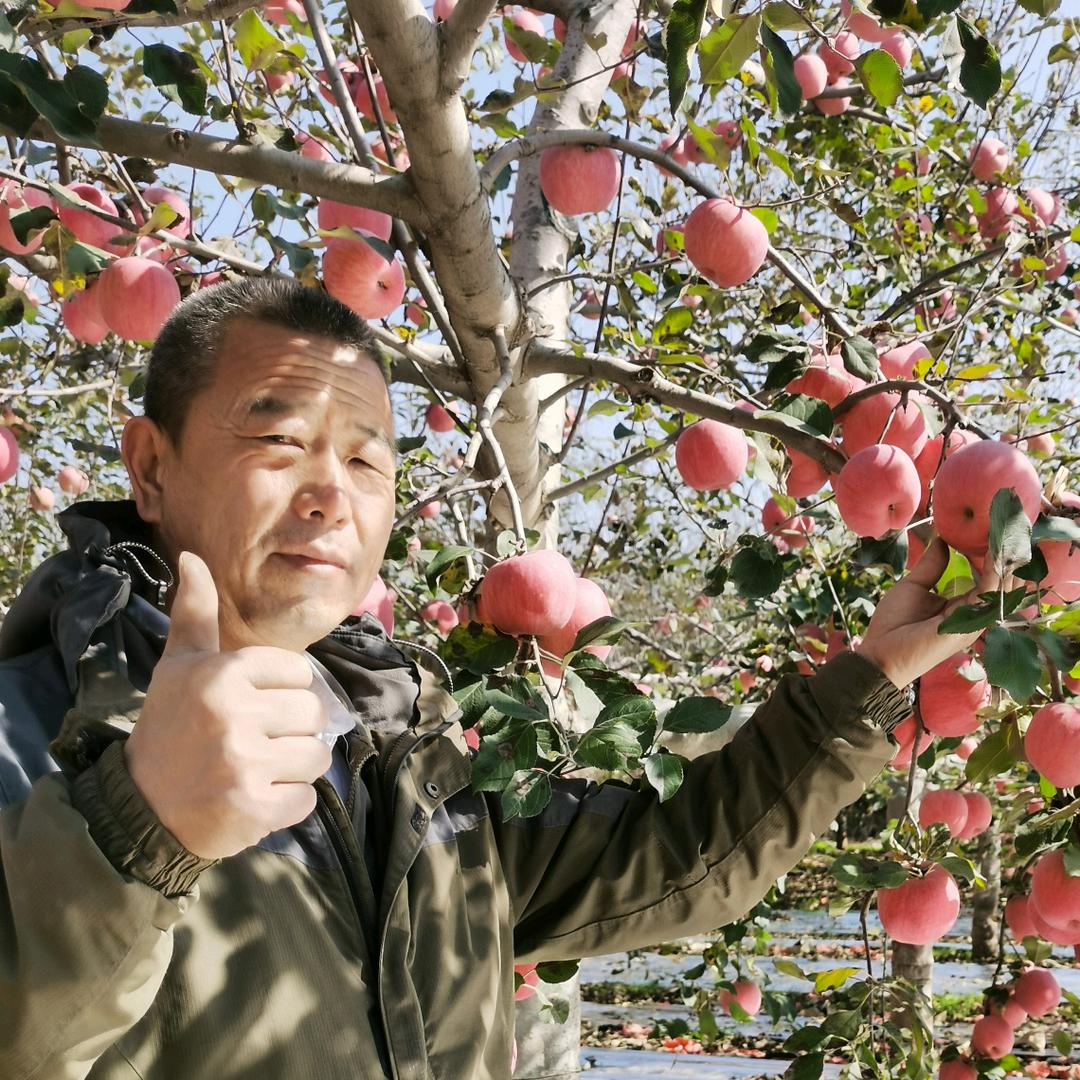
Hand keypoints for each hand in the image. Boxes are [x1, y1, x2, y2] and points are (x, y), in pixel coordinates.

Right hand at [124, 551, 330, 859]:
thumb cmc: (169, 727)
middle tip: (252, 744)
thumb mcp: (179, 666)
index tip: (251, 708)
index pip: (300, 673)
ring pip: (316, 756)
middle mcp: (234, 714)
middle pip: (313, 714)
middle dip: (291, 732)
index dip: (282, 693)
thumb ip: (195, 613)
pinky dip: (288, 805)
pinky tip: (255, 799)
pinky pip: (307, 799)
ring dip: (293, 769)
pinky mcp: (254, 808)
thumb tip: (192, 557)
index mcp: (222, 673)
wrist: (139, 807)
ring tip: (255, 771)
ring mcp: (244, 763)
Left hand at [855, 537, 1004, 690]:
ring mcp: (973, 620)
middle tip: (1007, 525)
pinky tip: (994, 552)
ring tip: (1006, 532)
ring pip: (1001, 587)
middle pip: (1000, 582)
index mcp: (961, 605)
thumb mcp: (914, 586)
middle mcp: (972, 612)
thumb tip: (942, 540)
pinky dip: (993, 573)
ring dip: (1005, 560)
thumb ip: (931, 566)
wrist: (879, 654)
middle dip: (1005, 555)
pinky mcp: (968, 624)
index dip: (990, 554)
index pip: (985, 577)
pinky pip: (988, 595)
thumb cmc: (893, 624)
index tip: (992, 528)